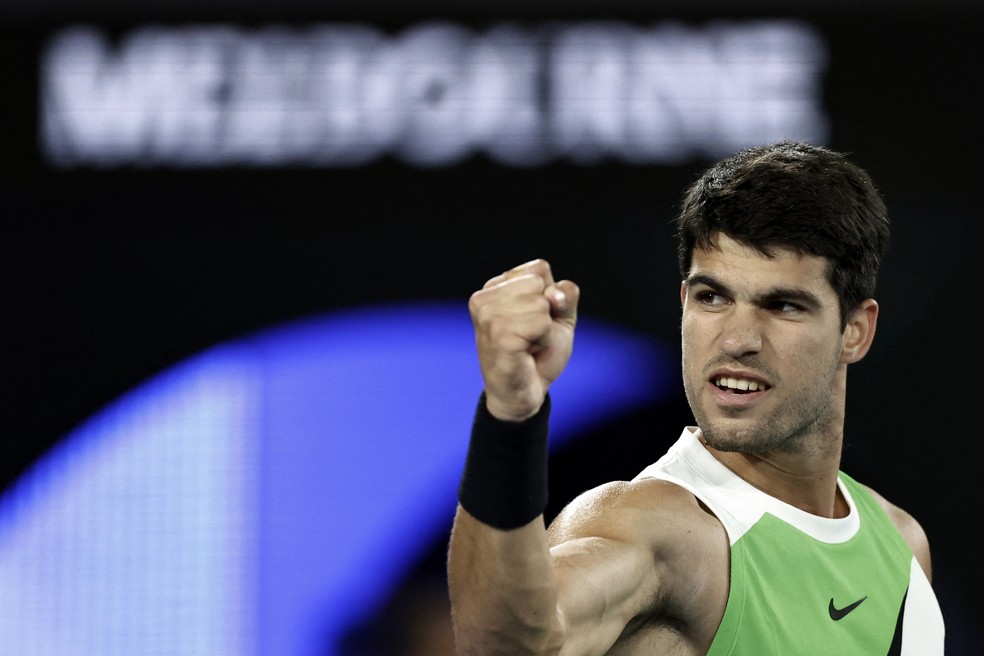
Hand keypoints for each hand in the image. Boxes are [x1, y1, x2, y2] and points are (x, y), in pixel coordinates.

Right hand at [468, 259, 579, 420]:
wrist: (524, 394)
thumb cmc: (538, 354)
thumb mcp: (559, 316)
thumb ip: (565, 294)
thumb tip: (554, 296)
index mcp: (494, 287)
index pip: (538, 268)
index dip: (550, 296)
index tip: (534, 320)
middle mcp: (484, 298)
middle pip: (539, 283)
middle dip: (547, 312)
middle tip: (532, 336)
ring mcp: (488, 316)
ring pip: (541, 303)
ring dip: (545, 330)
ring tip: (528, 345)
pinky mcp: (497, 335)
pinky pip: (541, 323)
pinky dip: (544, 341)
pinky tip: (527, 353)